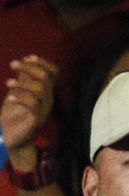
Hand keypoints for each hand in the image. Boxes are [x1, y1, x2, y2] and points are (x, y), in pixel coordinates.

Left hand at [1, 56, 57, 170]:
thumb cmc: (13, 115)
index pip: (53, 73)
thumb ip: (24, 80)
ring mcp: (43, 111)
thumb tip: (25, 62)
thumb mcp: (18, 93)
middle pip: (45, 78)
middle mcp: (47, 100)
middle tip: (12, 65)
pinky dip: (20, 97)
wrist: (11, 138)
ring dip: (22, 83)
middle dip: (29, 68)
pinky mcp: (35, 120)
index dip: (43, 63)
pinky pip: (32, 104)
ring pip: (40, 90)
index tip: (28, 57)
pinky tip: (9, 97)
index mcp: (45, 92)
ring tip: (8, 83)